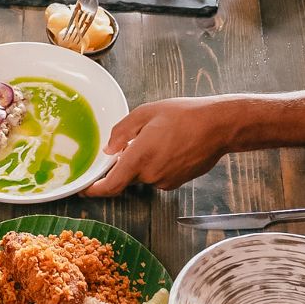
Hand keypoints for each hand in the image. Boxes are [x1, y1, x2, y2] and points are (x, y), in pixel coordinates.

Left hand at [84, 97, 233, 195]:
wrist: (219, 126)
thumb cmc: (185, 116)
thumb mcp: (146, 113)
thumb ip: (121, 132)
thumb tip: (109, 149)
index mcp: (139, 158)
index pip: (111, 185)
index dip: (95, 190)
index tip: (85, 189)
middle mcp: (151, 175)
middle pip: (127, 177)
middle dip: (125, 163)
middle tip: (135, 140)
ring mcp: (166, 181)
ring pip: (144, 175)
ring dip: (143, 162)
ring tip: (159, 138)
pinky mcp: (177, 182)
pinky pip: (158, 175)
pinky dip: (158, 164)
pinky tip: (170, 146)